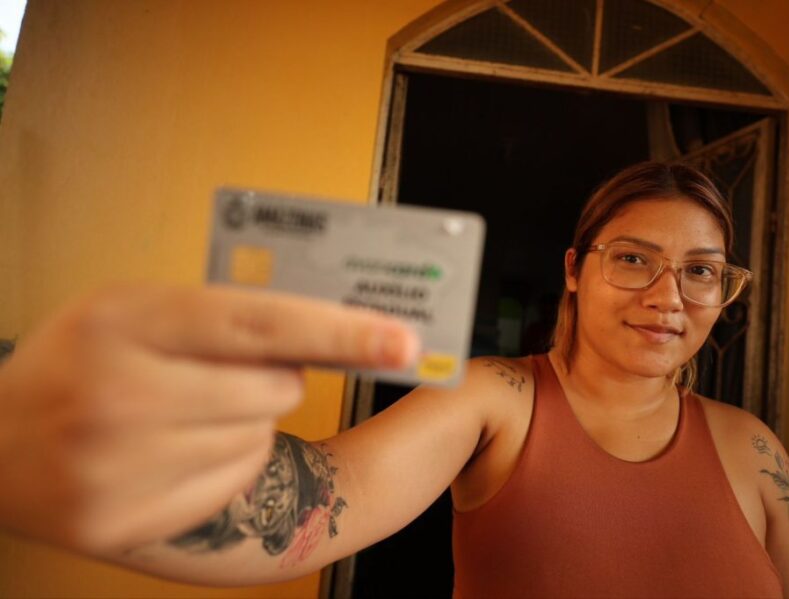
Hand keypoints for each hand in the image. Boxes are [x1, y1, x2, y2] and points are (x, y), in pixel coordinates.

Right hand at [0, 285, 418, 553]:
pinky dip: (227, 464)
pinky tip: (174, 452)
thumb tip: (329, 326)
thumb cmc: (77, 361)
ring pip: (259, 436)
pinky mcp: (124, 521)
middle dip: (274, 377)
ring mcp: (118, 467)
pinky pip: (234, 482)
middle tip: (223, 374)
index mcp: (126, 320)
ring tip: (183, 413)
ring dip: (247, 422)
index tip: (402, 340)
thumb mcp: (136, 309)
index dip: (340, 330)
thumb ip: (224, 312)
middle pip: (274, 386)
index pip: (258, 322)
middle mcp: (119, 394)